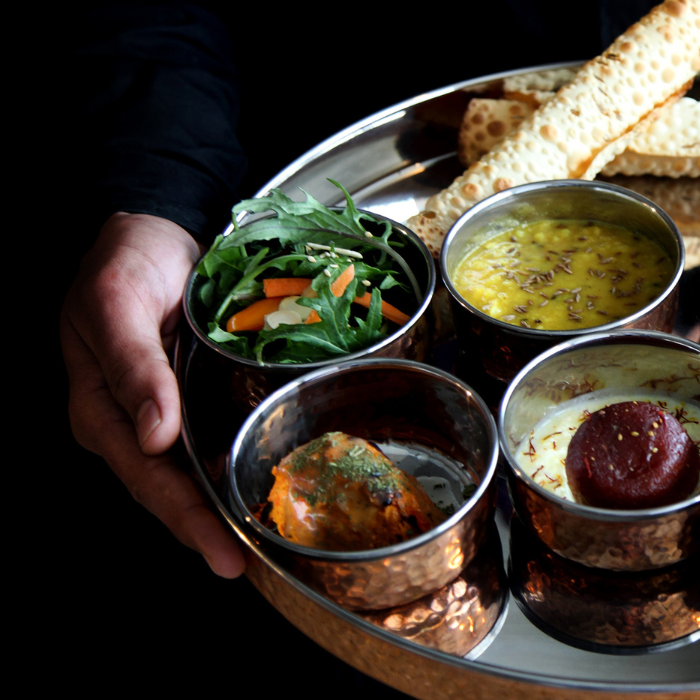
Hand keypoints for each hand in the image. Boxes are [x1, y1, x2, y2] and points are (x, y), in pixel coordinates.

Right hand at [62, 213, 244, 576]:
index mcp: (101, 408)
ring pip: (196, 472)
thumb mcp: (117, 302)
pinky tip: (270, 483)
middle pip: (171, 488)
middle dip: (208, 529)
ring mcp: (166, 411)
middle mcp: (132, 420)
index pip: (147, 478)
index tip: (222, 551)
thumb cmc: (125, 260)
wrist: (153, 227)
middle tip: (251, 563)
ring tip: (268, 541)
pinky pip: (217, 440)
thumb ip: (133, 365)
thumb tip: (153, 435)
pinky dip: (240, 465)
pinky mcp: (196, 395)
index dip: (185, 519)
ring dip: (227, 506)